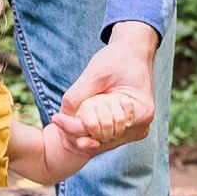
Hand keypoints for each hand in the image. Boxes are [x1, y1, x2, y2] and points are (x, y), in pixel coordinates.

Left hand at [53, 22, 158, 154]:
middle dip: (77, 130)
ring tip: (70, 115)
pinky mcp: (127, 130)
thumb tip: (61, 116)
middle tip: (59, 117)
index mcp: (141, 112)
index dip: (75, 127)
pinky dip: (88, 131)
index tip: (55, 117)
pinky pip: (102, 138)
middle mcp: (140, 127)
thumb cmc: (117, 59)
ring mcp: (134, 131)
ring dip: (82, 131)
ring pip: (99, 143)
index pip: (101, 129)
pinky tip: (77, 119)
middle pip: (99, 140)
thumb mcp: (96, 72)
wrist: (132, 53)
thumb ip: (78, 95)